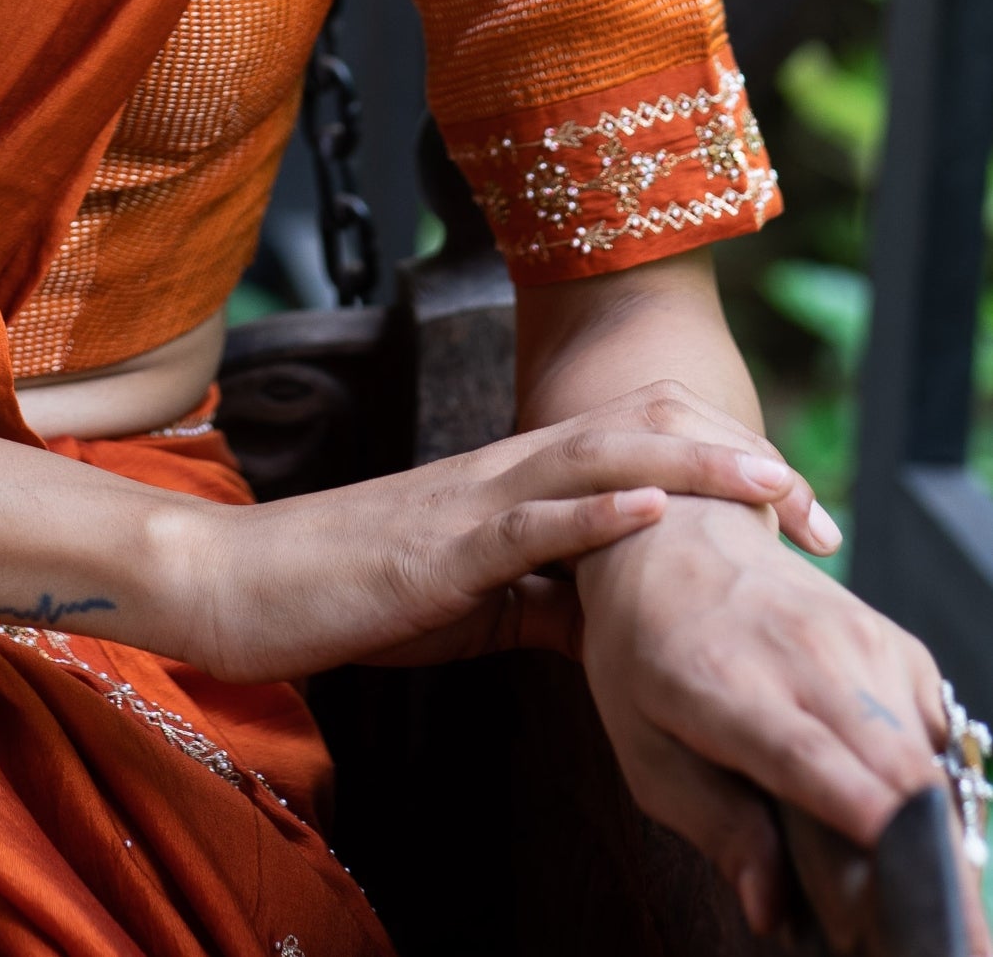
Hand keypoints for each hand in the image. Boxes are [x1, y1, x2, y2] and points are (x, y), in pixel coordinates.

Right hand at [182, 380, 818, 684]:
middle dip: (731, 456)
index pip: (631, 447)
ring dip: (690, 464)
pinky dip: (598, 512)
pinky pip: (530, 523)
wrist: (248, 584)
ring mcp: (471, 503)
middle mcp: (500, 474)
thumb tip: (620, 625)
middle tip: (813, 496)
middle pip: (632, 435)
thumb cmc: (350, 592)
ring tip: (767, 477)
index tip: (796, 505)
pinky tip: (652, 507)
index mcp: (510, 485)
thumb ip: (544, 598)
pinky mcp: (441, 548)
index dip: (717, 460)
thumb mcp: (471, 600)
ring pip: (595, 461)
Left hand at [576, 493, 991, 950]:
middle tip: (914, 922)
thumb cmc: (646, 647)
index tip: (902, 896)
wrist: (674, 535)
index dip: (869, 831)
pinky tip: (884, 792)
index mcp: (727, 686)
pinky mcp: (894, 641)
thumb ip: (714, 827)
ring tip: (889, 863)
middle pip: (901, 773)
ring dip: (924, 826)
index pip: (816, 764)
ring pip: (930, 762)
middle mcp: (803, 656)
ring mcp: (857, 641)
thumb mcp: (644, 744)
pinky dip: (923, 779)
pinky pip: (935, 733)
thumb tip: (771, 908)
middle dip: (924, 860)